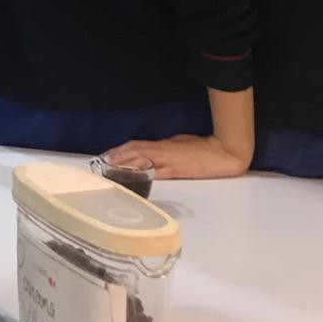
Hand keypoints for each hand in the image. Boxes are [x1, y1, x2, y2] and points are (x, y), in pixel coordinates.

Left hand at [106, 134, 250, 179]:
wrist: (221, 153)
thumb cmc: (200, 146)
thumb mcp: (177, 141)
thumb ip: (162, 147)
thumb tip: (150, 151)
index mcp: (161, 144)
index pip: (134, 145)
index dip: (119, 150)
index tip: (107, 154)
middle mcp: (161, 152)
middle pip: (132, 154)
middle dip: (116, 159)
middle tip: (101, 164)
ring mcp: (167, 163)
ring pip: (140, 163)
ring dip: (124, 167)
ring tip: (109, 172)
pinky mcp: (176, 172)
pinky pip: (155, 174)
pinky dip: (142, 176)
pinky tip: (133, 180)